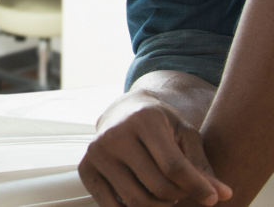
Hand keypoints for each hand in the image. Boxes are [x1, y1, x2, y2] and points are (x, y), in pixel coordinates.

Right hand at [79, 92, 232, 206]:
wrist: (123, 111)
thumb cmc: (160, 124)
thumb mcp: (185, 134)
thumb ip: (201, 165)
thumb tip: (223, 195)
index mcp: (143, 119)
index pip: (174, 167)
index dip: (197, 188)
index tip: (212, 197)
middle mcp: (115, 134)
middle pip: (158, 187)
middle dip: (179, 196)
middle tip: (184, 192)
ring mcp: (97, 152)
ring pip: (137, 202)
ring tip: (168, 196)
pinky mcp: (86, 168)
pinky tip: (145, 199)